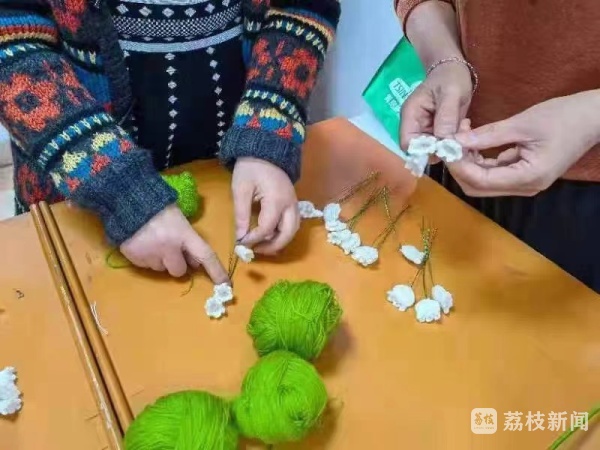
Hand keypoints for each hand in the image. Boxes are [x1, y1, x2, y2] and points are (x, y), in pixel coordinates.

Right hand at [120, 204, 228, 283]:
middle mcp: (168, 248)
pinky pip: (145, 266)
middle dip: (178, 263)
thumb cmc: (158, 206)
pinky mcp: (134, 258)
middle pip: (179, 271)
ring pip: (161, 269)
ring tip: (153, 242)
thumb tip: (194, 261)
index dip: (216, 270)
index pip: (205, 256)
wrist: (126, 199)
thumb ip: (188, 239)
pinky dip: (146, 258)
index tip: (225, 283)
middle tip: (171, 250)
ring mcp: (149, 255)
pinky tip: (142, 242)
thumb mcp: (179, 218)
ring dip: (161, 260)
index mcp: (183, 234)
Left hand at [232, 157, 298, 254]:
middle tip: (256, 250)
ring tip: (262, 245)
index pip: (267, 228)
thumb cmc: (250, 168)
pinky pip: (292, 223)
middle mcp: (290, 205)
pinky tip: (269, 235)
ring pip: (293, 230)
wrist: (265, 150)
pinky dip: (283, 233)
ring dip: (280, 241)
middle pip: (288, 234)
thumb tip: (240, 238)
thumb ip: (241, 215)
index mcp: (276, 200)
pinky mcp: (292, 203)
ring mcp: (294, 204)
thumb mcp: (241, 190)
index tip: (240, 243)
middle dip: (272, 246)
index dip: (253, 239)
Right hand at [400, 61, 472, 150]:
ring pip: (433, 150)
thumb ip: (446, 119)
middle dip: (441, 149)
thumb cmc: (450, 77)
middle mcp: (414, 126)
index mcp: (411, 115)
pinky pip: (442, 145)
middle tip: (461, 139)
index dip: (424, 151)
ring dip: (449, 146)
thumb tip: (444, 144)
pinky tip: (463, 128)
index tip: (446, 148)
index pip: (408, 144)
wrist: (454, 70)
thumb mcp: (451, 94)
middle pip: (420, 151)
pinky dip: (454, 142)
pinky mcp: (435, 132)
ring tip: (463, 129)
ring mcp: (424, 130)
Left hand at [450, 91, 599, 196]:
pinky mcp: (523, 175)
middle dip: (459, 166)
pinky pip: (493, 173)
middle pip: (477, 187)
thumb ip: (488, 134)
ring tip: (460, 136)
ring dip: (467, 163)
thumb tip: (456, 140)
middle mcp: (524, 187)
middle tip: (449, 141)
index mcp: (527, 177)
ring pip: (483, 182)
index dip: (458, 165)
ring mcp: (524, 183)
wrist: (594, 117)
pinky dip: (479, 160)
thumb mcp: (523, 123)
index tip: (445, 145)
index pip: (480, 180)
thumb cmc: (564, 117)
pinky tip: (472, 141)